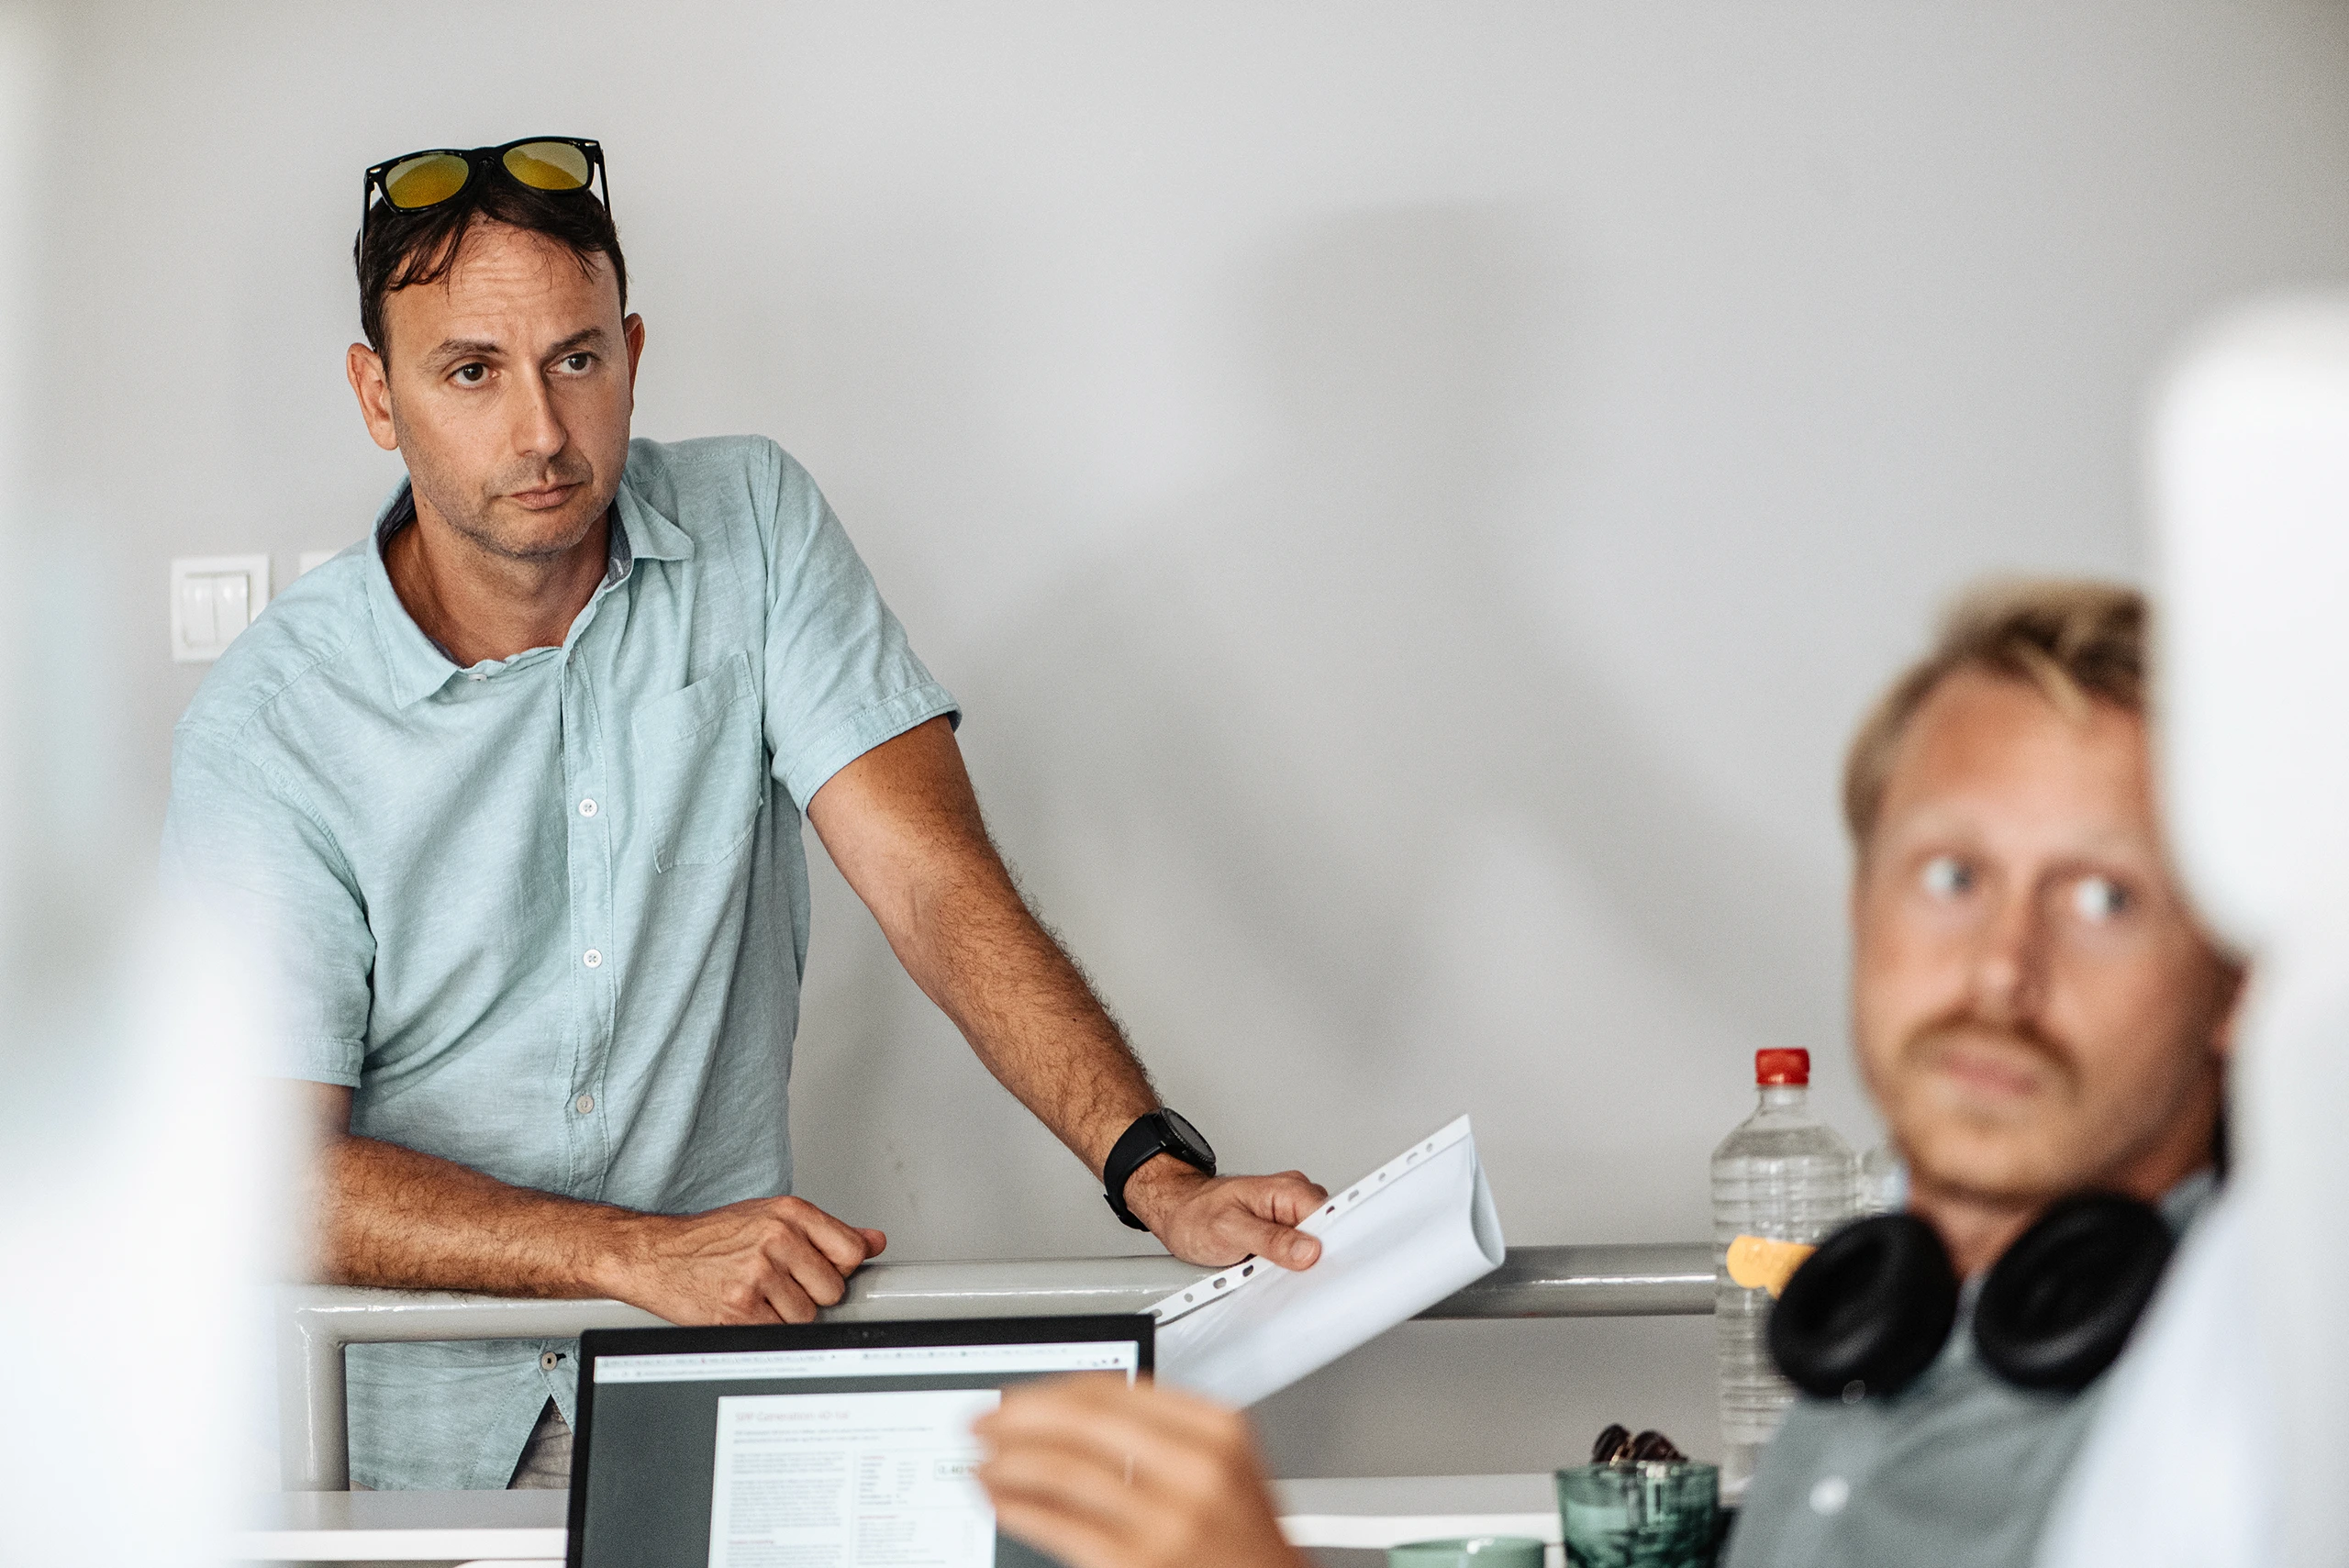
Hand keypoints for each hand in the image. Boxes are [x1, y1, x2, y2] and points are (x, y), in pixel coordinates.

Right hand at [600, 1195, 885, 1323]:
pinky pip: (780, 1334)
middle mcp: (776, 1238)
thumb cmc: (712, 1239)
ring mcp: (757, 1274)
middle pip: (833, 1289)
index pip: (852, 1250)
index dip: (840, 1268)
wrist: (654, 1255)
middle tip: (781, 1286)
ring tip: (758, 1297)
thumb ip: (827, 1231)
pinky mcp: (739, 1308)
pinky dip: (766, 1330)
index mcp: (789, 1212)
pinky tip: (746, 1311)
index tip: (821, 1271)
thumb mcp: (770, 1218)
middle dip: (812, 1295)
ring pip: (808, 1316)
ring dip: (786, 1316)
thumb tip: (874, 1241)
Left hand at [975, 1374, 1306, 1567]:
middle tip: (981, 1421)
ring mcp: (1170, 1521)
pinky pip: (1059, 1525)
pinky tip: (1000, 1501)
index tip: (1017, 1396)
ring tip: (982, 1462)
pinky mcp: (1140, 1564)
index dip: (1050, 1389)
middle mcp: (1196, 1470)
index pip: (1115, 1389)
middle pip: (1083, 1421)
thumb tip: (1066, 1413)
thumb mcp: (1222, 1471)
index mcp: (1217, 1431)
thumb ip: (1161, 1434)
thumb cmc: (1241, 1544)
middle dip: (1017, 1417)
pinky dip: (1017, 1508)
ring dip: (1007, 1462)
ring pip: (1063, 1470)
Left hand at [1122, 1160, 1327, 1270]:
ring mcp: (1287, 1216)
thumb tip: (1308, 1251)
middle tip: (1283, 1271)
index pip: (1331, 1216)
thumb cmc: (1194, 1213)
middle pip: (1326, 1235)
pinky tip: (1264, 1270)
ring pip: (1311, 1249)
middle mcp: (1292, 1199)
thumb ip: (1271, 1240)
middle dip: (1313, 1260)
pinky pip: (1295, 1254)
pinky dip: (1284, 1267)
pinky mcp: (1279, 1232)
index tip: (1323, 1266)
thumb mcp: (1230, 1229)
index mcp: (1288, 1190)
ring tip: (1264, 1267)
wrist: (1174, 1212)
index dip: (1332, 1244)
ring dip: (1295, 1266)